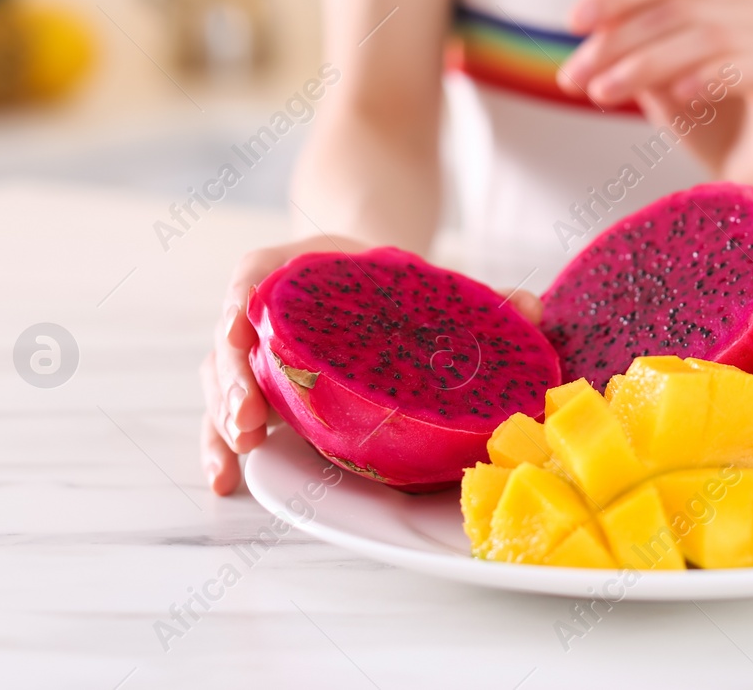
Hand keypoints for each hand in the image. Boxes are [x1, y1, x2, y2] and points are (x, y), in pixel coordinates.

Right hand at [200, 236, 544, 494]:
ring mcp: (255, 351)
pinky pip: (230, 414)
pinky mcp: (258, 388)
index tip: (239, 330)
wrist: (366, 276)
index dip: (240, 304)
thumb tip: (533, 307)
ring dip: (221, 420)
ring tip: (236, 460)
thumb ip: (479, 295)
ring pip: (220, 382)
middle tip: (250, 422)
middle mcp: (264, 308)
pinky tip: (225, 482)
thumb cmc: (393, 284)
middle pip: (229, 341)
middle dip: (232, 383)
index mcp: (296, 269)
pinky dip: (222, 446)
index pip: (253, 276)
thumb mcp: (428, 280)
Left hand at [559, 0, 752, 216]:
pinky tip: (677, 94)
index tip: (573, 23)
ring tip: (603, 92)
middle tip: (575, 76)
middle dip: (619, 40)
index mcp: (729, 3)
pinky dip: (710, 76)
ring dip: (646, 62)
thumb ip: (637, 55)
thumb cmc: (717, 131)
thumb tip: (591, 34)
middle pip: (681, 6)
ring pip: (709, 35)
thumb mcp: (664, 88)